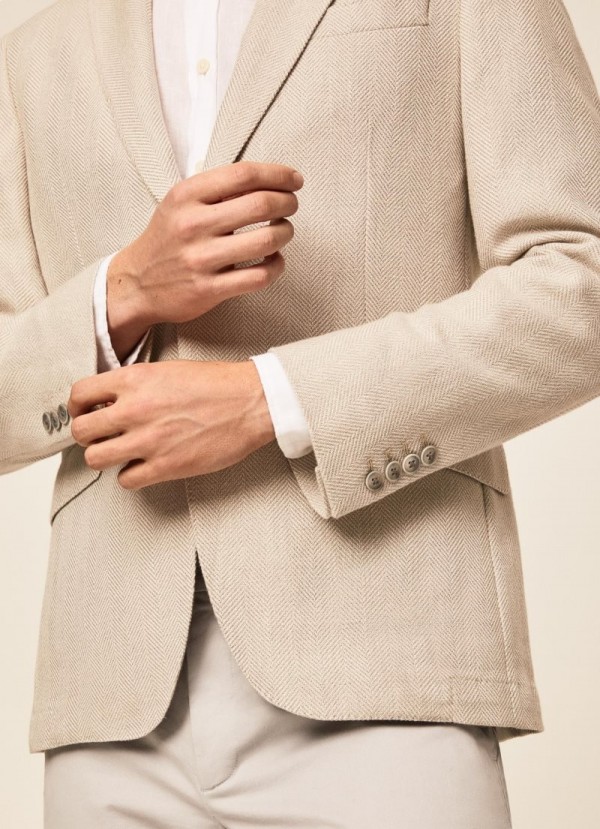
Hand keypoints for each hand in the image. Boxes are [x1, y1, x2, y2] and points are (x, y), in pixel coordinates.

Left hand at [68, 359, 275, 488]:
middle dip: (87, 434)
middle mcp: (135, 410)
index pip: (80, 395)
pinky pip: (126, 480)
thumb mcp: (167, 370)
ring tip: (119, 452)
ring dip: (104, 457)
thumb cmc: (217, 385)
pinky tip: (142, 466)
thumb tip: (113, 400)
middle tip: (100, 435)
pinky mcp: (166, 466)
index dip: (77, 407)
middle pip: (81, 431)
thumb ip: (136, 384)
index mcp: (135, 380)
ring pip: (95, 459)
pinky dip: (130, 475)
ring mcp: (149, 440)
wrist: (250, 402)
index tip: (84, 412)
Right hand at [106, 160, 303, 360]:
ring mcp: (201, 259)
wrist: (136, 284)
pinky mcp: (209, 289)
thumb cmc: (167, 240)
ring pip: (266, 241)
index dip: (278, 175)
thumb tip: (268, 180)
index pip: (244, 174)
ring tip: (283, 232)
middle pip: (262, 204)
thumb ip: (217, 190)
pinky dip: (276, 266)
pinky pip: (260, 276)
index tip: (294, 180)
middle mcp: (193, 224)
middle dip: (287, 203)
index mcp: (187, 195)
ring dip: (285, 233)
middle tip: (291, 206)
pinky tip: (274, 260)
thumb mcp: (180, 203)